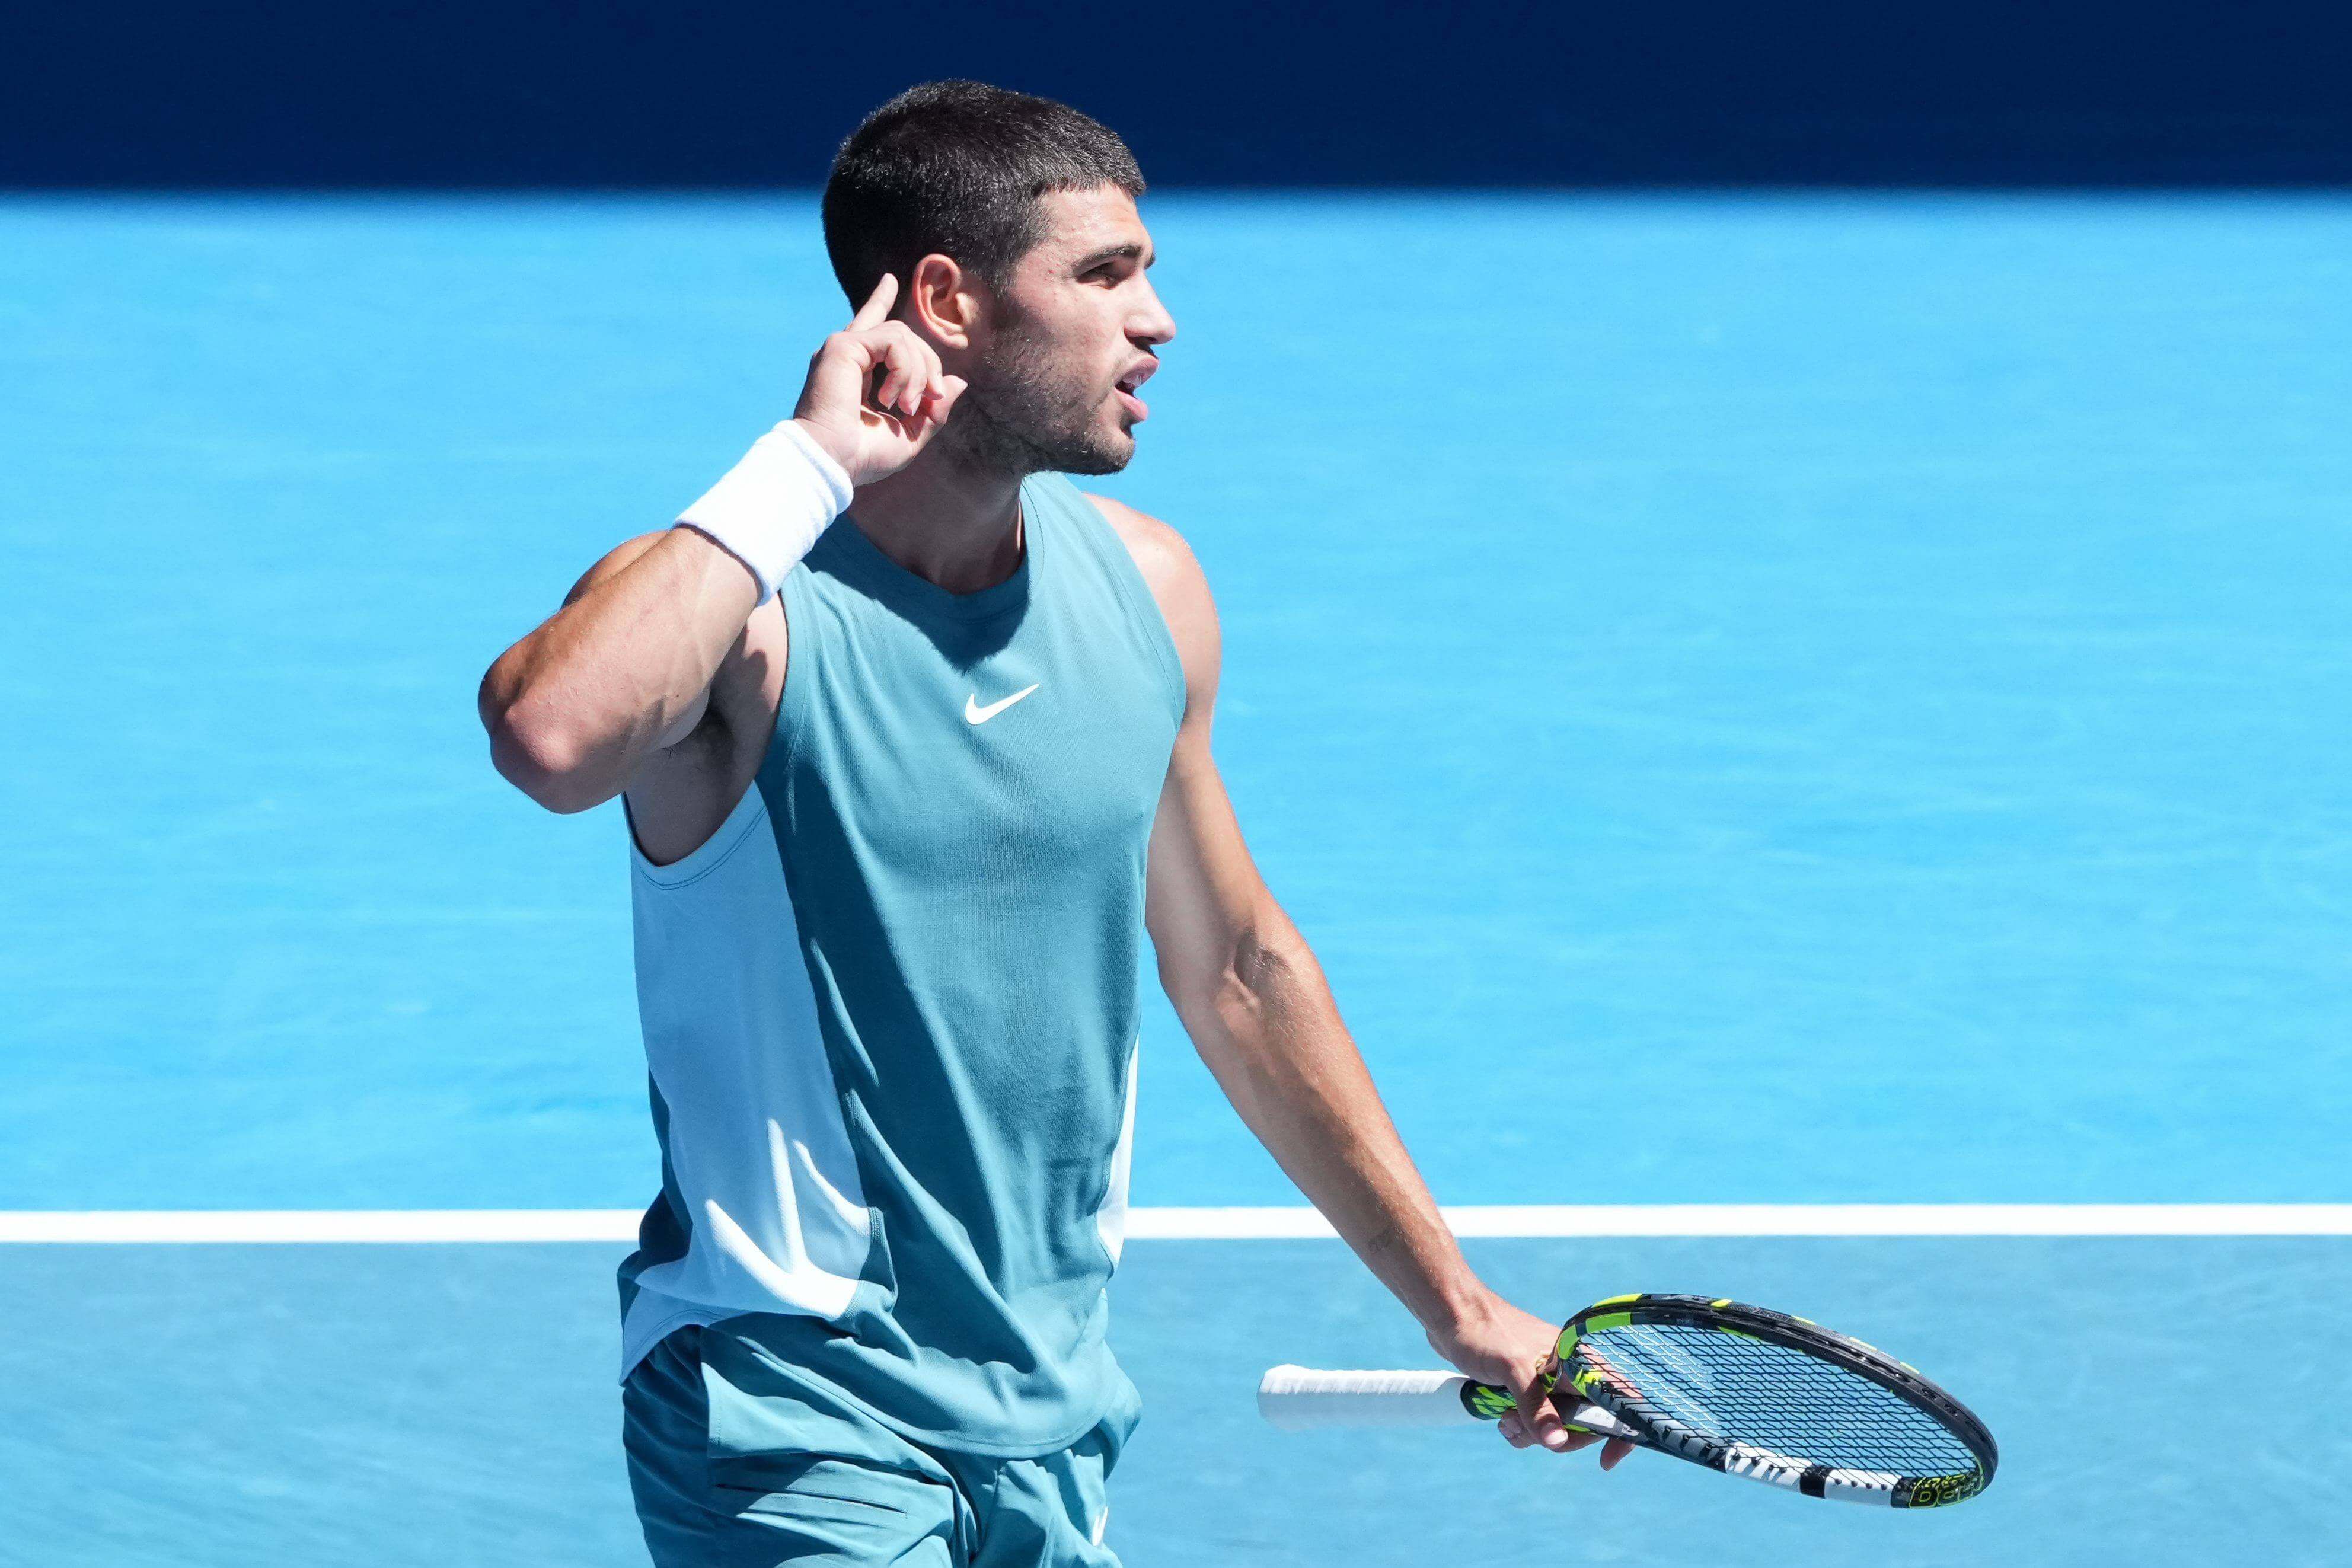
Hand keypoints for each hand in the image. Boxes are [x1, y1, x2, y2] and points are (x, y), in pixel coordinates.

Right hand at [792, 274, 968, 486]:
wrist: (832, 462)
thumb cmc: (862, 456)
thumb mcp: (910, 435)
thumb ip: (933, 410)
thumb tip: (958, 382)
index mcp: (855, 372)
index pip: (872, 328)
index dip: (880, 300)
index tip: (890, 279)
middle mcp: (847, 355)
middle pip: (902, 336)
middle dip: (928, 365)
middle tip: (930, 401)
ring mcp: (843, 348)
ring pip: (902, 335)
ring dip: (918, 373)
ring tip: (905, 406)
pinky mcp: (843, 346)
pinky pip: (894, 340)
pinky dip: (905, 370)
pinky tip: (890, 398)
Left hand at [1429, 1293, 1635, 1467]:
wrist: (1450, 1314)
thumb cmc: (1484, 1333)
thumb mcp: (1512, 1371)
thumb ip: (1537, 1406)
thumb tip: (1557, 1442)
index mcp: (1579, 1361)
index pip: (1620, 1398)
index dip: (1621, 1432)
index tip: (1605, 1461)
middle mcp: (1569, 1372)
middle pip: (1586, 1424)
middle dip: (1558, 1437)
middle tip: (1523, 1426)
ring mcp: (1547, 1382)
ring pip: (1556, 1427)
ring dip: (1532, 1434)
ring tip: (1505, 1420)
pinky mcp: (1525, 1389)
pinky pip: (1534, 1422)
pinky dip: (1520, 1428)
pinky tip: (1499, 1418)